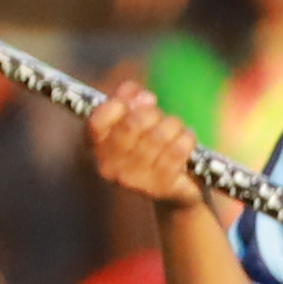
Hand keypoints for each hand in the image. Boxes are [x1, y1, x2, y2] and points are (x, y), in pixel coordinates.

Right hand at [82, 76, 209, 212]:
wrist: (175, 190)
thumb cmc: (151, 147)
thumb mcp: (135, 121)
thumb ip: (129, 100)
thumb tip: (137, 93)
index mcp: (96, 148)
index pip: (98, 119)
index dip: (121, 103)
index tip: (142, 100)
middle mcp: (109, 167)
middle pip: (133, 123)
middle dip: (153, 113)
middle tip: (162, 118)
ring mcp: (134, 180)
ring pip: (158, 135)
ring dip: (174, 125)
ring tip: (177, 130)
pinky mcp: (160, 186)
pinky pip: (177, 149)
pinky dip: (187, 138)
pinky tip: (187, 139)